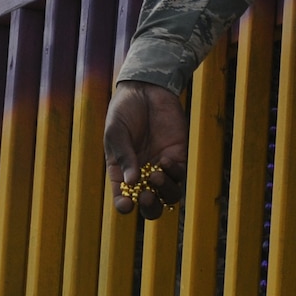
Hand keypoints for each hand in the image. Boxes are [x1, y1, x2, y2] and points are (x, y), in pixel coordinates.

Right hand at [104, 79, 188, 219]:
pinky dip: (174, 173)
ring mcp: (161, 167)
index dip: (124, 205)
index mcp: (121, 171)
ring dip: (163, 191)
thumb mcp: (116, 131)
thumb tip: (131, 183)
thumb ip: (124, 156)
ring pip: (168, 195)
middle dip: (149, 207)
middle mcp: (142, 175)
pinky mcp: (178, 157)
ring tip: (155, 175)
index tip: (126, 205)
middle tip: (146, 197)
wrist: (146, 89)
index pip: (123, 197)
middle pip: (149, 205)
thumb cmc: (124, 110)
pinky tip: (165, 160)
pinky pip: (179, 175)